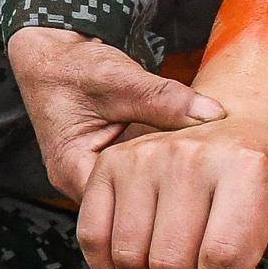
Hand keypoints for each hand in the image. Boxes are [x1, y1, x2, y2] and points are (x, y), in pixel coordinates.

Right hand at [5, 26, 227, 199]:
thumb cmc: (74, 67)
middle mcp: (78, 182)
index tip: (206, 190)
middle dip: (169, 205)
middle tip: (214, 195)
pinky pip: (137, 185)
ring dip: (167, 192)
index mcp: (72, 167)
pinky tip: (191, 172)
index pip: (120, 209)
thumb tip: (215, 115)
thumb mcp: (120, 79)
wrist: (51, 56)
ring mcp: (92, 179)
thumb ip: (165, 98)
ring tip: (207, 187)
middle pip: (129, 212)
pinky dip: (161, 177)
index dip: (164, 205)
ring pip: (135, 201)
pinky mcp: (108, 169)